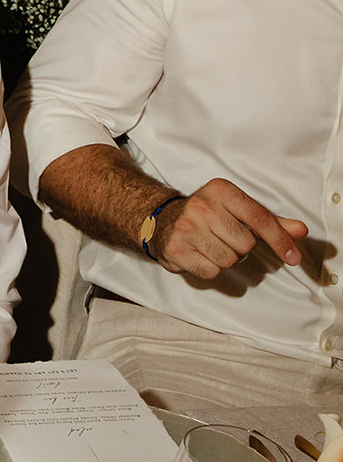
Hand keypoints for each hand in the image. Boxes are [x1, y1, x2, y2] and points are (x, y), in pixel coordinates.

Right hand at [153, 178, 306, 277]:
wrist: (162, 221)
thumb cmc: (208, 216)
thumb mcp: (238, 211)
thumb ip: (271, 222)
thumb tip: (300, 230)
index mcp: (221, 190)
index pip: (260, 218)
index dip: (280, 240)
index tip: (293, 257)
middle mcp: (202, 205)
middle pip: (246, 243)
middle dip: (241, 247)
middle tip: (226, 239)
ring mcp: (186, 227)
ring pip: (229, 260)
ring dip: (226, 258)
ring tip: (212, 246)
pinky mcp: (176, 248)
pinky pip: (211, 271)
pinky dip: (210, 268)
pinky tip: (200, 254)